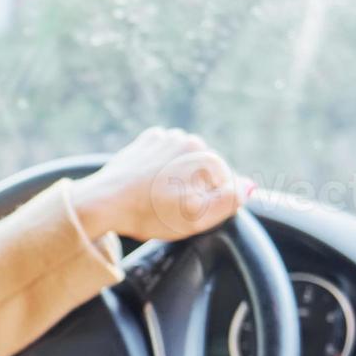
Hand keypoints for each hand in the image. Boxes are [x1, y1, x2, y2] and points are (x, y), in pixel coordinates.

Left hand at [70, 127, 253, 240]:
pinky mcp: (145, 141)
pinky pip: (163, 157)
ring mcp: (165, 138)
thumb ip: (230, 201)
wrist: (106, 202)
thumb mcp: (197, 217)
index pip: (225, 184)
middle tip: (171, 209)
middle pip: (204, 171)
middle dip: (194, 189)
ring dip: (176, 178)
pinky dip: (159, 169)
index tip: (190, 214)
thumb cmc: (151, 213)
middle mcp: (189, 140)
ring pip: (183, 163)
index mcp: (207, 157)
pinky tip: (148, 184)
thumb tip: (250, 186)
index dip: (211, 204)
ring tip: (158, 198)